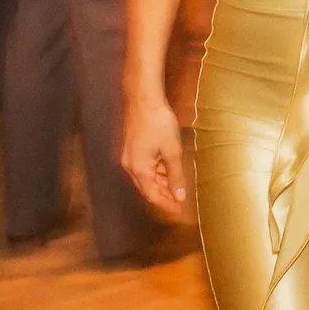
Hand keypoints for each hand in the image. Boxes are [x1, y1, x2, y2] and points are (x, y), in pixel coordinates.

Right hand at [122, 92, 189, 217]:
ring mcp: (129, 156)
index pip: (152, 195)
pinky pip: (144, 167)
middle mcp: (129, 166)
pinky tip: (167, 170)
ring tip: (177, 187)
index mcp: (138, 169)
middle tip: (179, 201)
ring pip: (145, 177)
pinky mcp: (131, 147)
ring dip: (160, 183)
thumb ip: (175, 176)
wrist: (143, 98)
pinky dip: (156, 172)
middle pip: (147, 188)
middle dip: (163, 196)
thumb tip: (179, 196)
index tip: (179, 211)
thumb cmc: (159, 123)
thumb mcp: (172, 151)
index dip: (166, 204)